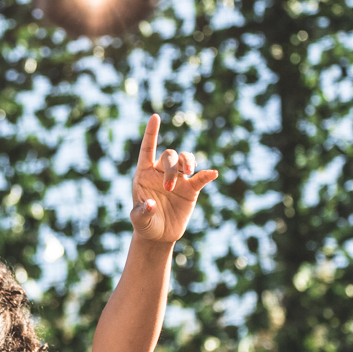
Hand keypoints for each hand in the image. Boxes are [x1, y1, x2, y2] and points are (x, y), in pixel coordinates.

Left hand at [129, 114, 217, 241]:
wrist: (159, 235)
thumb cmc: (145, 223)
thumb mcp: (139, 220)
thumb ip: (142, 212)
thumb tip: (150, 204)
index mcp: (144, 173)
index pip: (147, 149)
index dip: (151, 133)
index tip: (155, 116)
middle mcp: (161, 172)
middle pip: (169, 156)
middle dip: (170, 169)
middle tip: (168, 188)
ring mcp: (178, 178)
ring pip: (185, 159)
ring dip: (188, 162)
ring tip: (190, 173)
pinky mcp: (191, 189)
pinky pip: (201, 178)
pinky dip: (207, 175)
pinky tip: (213, 174)